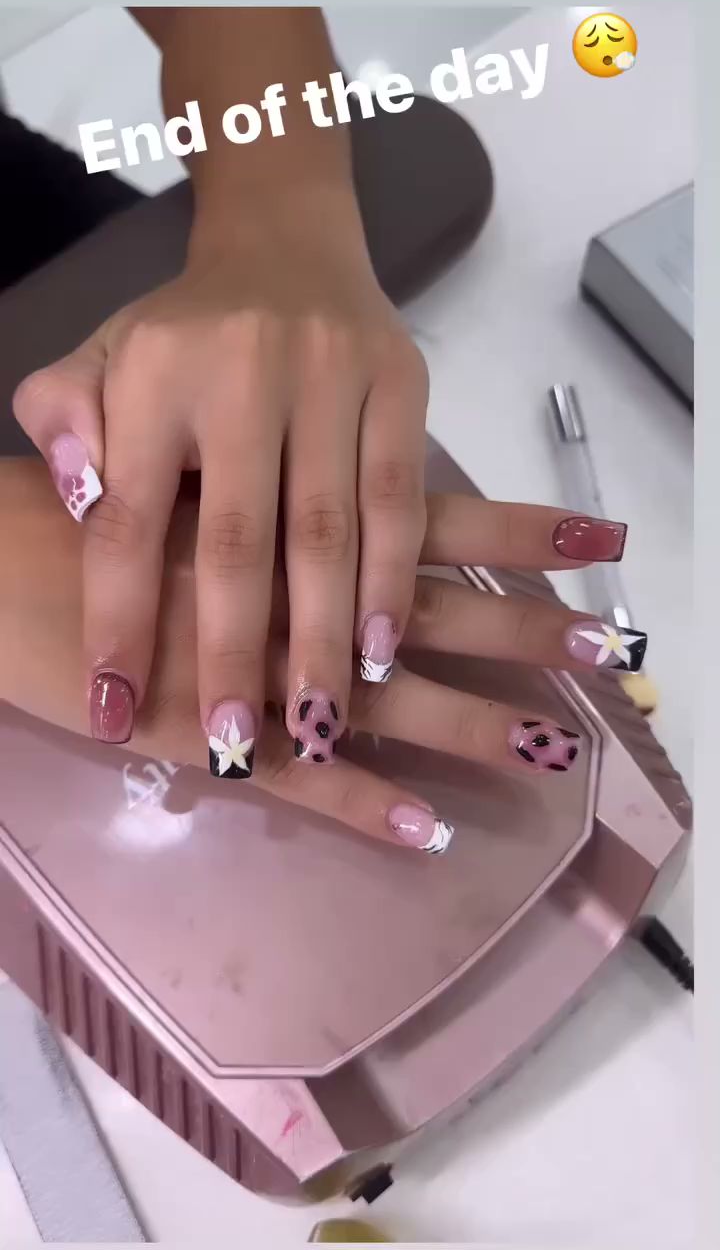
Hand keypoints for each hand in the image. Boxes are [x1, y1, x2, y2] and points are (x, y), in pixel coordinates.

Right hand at [0, 460, 640, 855]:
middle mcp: (294, 593)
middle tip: (607, 650)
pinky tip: (427, 829)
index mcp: (289, 518)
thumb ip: (242, 461)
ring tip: (554, 752)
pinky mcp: (210, 741)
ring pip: (387, 704)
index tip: (598, 538)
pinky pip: (302, 782)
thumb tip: (318, 478)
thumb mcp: (162, 451)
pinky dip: (364, 805)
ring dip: (475, 728)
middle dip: (523, 631)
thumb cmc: (67, 511)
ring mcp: (257, 674)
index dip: (515, 529)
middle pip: (432, 613)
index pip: (429, 518)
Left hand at [12, 186, 427, 772]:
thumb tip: (78, 504)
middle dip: (233, 654)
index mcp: (154, 379)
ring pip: (330, 530)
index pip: (126, 519)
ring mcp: (331, 377)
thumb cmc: (186, 331)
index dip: (118, 623)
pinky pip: (402, 499)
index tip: (109, 717)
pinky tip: (382, 650)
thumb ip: (65, 422)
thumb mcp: (102, 359)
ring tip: (317, 726)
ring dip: (325, 637)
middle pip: (237, 540)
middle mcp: (242, 374)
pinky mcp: (401, 385)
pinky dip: (392, 580)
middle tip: (233, 750)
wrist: (286, 239)